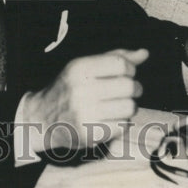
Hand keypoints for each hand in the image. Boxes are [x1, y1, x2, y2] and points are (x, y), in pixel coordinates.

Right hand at [22, 48, 147, 152]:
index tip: (126, 74)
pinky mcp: (90, 134)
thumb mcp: (85, 66)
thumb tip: (144, 53)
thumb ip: (114, 58)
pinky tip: (109, 119)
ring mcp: (85, 113)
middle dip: (134, 89)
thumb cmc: (69, 89)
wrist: (43, 119)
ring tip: (116, 106)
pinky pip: (122, 126)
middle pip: (128, 86)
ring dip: (128, 107)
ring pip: (129, 107)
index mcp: (79, 68)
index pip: (120, 64)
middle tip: (126, 92)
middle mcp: (81, 89)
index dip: (130, 69)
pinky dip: (120, 123)